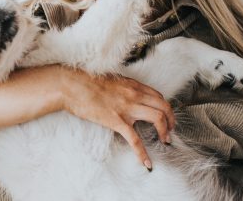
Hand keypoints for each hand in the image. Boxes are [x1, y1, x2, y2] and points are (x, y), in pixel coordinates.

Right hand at [56, 67, 174, 170]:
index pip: (158, 96)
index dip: (165, 108)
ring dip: (165, 131)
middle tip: (170, 131)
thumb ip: (121, 87)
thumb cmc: (85, 80)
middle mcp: (134, 95)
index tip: (165, 116)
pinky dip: (142, 153)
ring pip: (158, 119)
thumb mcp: (109, 79)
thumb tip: (124, 95)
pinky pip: (135, 140)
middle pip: (164, 107)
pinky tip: (146, 162)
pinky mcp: (116, 121)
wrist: (71, 85)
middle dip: (171, 120)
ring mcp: (127, 108)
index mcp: (132, 84)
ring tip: (165, 141)